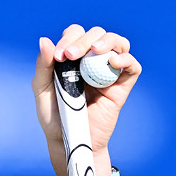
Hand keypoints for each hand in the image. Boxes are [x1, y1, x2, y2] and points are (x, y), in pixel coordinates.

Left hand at [32, 25, 140, 175]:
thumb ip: (43, 66)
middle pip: (98, 35)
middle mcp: (93, 62)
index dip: (69, 38)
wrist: (68, 141)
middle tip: (69, 55)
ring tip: (95, 50)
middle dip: (84, 40)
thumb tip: (44, 39)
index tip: (58, 56)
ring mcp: (109, 72)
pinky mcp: (122, 86)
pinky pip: (132, 67)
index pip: (76, 34)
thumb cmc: (54, 117)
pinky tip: (114, 61)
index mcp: (74, 59)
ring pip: (118, 44)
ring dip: (108, 41)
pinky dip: (126, 59)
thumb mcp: (42, 91)